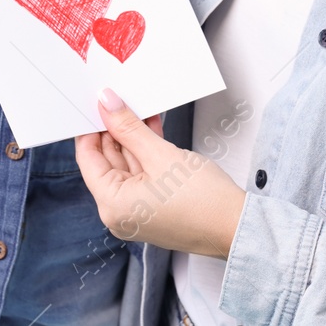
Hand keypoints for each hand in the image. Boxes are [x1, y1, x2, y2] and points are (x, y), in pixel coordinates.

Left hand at [75, 89, 245, 258]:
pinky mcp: (154, 207)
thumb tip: (107, 105)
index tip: (98, 103)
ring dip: (134, 137)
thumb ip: (129, 128)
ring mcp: (138, 212)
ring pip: (128, 165)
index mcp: (112, 205)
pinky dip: (146, 152)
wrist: (237, 226)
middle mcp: (119, 213)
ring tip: (139, 109)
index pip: (88, 158)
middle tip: (121, 100)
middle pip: (108, 161)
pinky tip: (151, 128)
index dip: (91, 127)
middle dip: (115, 129)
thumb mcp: (160, 154)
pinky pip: (143, 174)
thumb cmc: (203, 201)